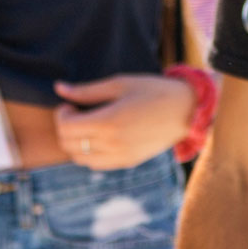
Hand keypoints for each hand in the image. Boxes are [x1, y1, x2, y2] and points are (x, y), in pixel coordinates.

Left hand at [52, 74, 197, 170]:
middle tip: (75, 113)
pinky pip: (96, 164)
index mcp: (109, 121)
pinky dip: (89, 153)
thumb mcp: (120, 84)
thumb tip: (59, 88)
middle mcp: (112, 143)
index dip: (61, 114)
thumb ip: (87, 90)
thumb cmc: (154, 91)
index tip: (69, 104)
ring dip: (75, 143)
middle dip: (65, 128)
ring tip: (86, 126)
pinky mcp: (128, 162)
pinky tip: (99, 138)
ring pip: (79, 158)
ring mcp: (120, 156)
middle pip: (69, 144)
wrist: (187, 110)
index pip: (66, 127)